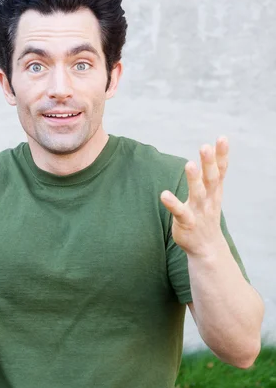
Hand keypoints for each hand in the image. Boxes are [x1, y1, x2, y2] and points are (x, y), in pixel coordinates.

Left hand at [160, 136, 228, 256]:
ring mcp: (199, 212)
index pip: (220, 171)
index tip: (222, 139)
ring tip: (189, 164)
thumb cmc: (206, 216)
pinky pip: (180, 212)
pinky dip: (173, 203)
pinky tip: (164, 195)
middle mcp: (209, 200)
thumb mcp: (212, 194)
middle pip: (210, 179)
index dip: (221, 155)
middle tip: (205, 147)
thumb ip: (211, 174)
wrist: (207, 248)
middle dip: (209, 163)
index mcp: (214, 192)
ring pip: (198, 193)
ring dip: (194, 179)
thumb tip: (211, 151)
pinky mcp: (186, 223)